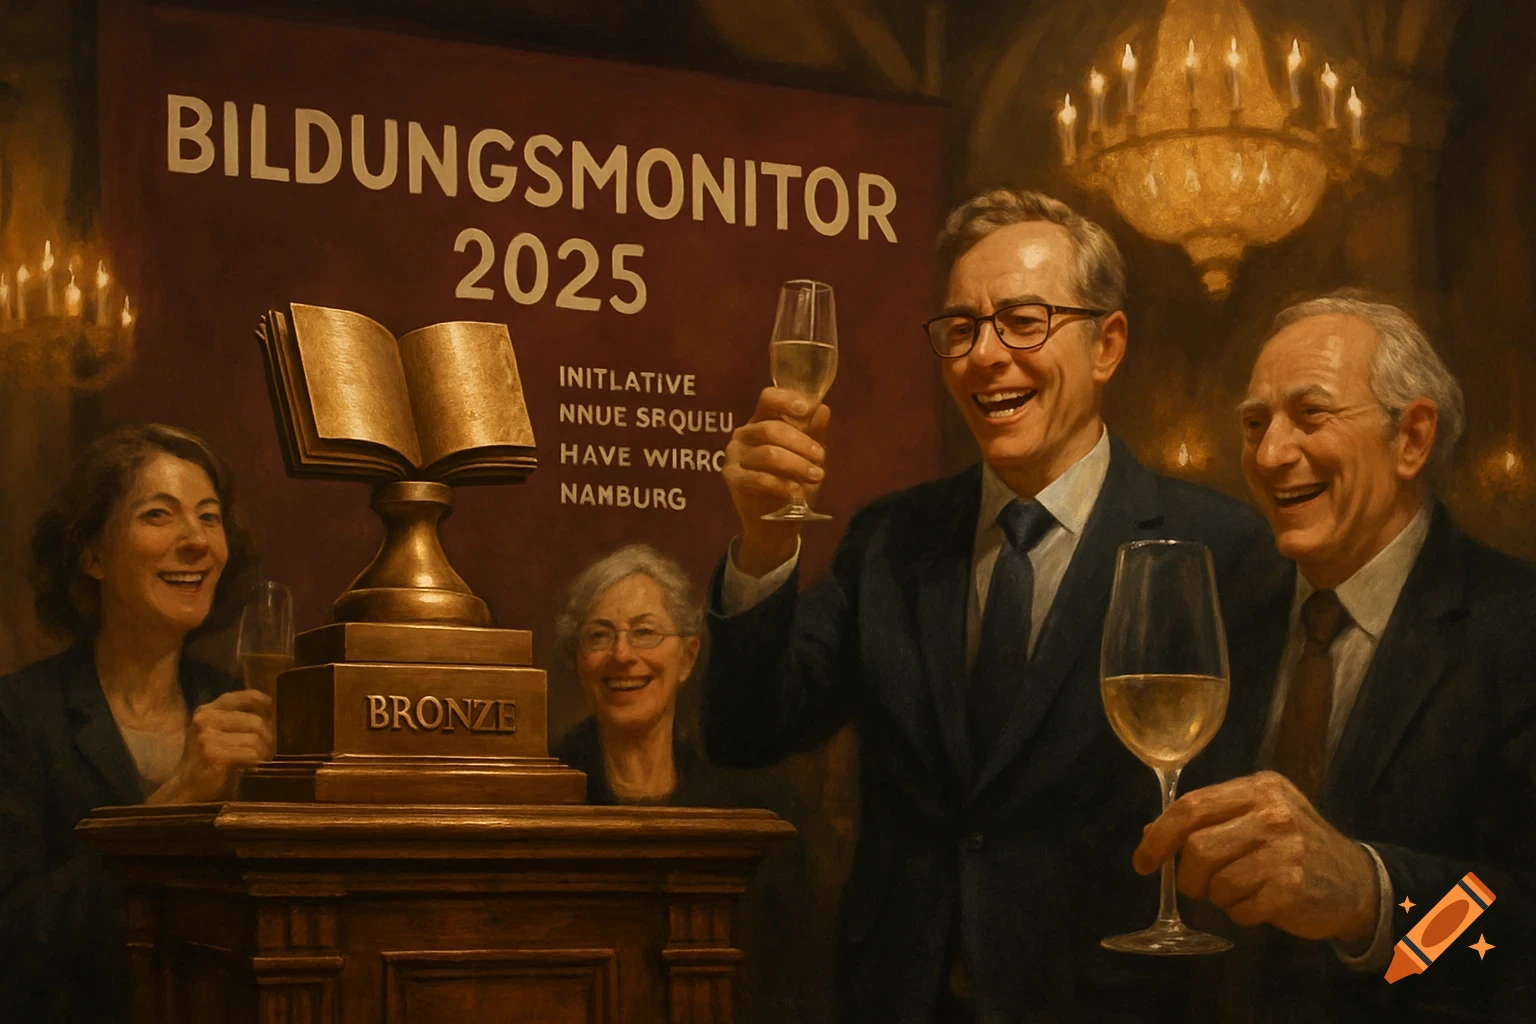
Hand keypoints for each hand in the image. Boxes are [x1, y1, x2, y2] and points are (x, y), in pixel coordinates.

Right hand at [147, 689, 274, 804]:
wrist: (185, 786)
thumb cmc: (207, 759)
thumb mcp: (216, 731)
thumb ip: (235, 718)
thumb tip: (270, 708)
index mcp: (207, 710)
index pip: (244, 696)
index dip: (263, 702)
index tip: (271, 712)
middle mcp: (205, 719)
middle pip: (255, 720)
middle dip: (267, 736)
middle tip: (267, 749)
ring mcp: (207, 736)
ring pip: (255, 737)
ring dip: (263, 750)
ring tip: (259, 758)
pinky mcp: (213, 754)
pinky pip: (251, 753)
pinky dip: (256, 760)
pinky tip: (250, 766)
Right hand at [722, 386, 830, 574]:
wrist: (776, 521)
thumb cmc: (792, 481)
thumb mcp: (807, 456)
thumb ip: (812, 432)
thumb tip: (823, 409)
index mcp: (761, 420)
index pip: (768, 399)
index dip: (786, 401)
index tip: (806, 410)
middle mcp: (744, 434)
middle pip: (772, 429)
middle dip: (802, 443)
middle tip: (821, 458)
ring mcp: (734, 455)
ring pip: (769, 454)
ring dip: (797, 465)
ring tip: (817, 476)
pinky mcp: (732, 478)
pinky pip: (759, 478)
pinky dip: (782, 484)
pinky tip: (796, 491)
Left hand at [1133, 771, 1378, 944]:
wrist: (1358, 884)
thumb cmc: (1294, 849)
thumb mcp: (1256, 819)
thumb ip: (1207, 820)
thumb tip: (1150, 834)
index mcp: (1259, 788)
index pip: (1191, 806)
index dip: (1159, 836)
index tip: (1143, 861)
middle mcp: (1273, 812)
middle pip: (1196, 846)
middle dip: (1187, 875)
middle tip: (1197, 887)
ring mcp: (1286, 849)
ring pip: (1216, 880)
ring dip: (1217, 896)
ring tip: (1237, 892)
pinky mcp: (1292, 887)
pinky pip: (1240, 907)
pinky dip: (1239, 913)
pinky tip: (1258, 905)